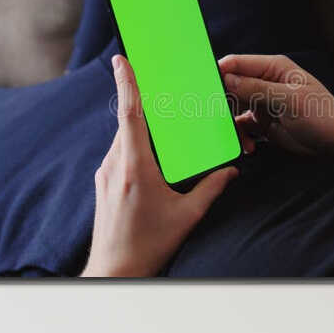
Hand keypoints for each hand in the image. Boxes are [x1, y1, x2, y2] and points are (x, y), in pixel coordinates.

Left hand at [83, 55, 238, 278]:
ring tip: (161, 123)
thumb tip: (231, 170)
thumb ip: (211, 189)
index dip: (127, 84)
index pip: (130, 115)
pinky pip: (119, 154)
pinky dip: (134, 146)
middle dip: (143, 105)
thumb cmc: (148, 246)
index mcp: (135, 167)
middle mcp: (114, 165)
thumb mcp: (187, 217)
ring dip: (140, 129)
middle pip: (128, 123)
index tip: (122, 60)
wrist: (114, 272)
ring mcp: (105, 174)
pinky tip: (151, 155)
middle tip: (160, 88)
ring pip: (123, 139)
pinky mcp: (102, 184)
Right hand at [218, 53, 333, 157]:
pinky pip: (242, 128)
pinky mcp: (263, 124)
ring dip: (231, 125)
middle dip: (221, 103)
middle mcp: (264, 83)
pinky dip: (241, 138)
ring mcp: (263, 104)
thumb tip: (227, 78)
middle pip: (231, 87)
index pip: (237, 64)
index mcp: (273, 69)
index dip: (218, 72)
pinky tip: (249, 148)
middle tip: (213, 118)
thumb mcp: (289, 100)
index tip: (202, 86)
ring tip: (238, 139)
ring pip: (233, 110)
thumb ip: (257, 89)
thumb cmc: (322, 115)